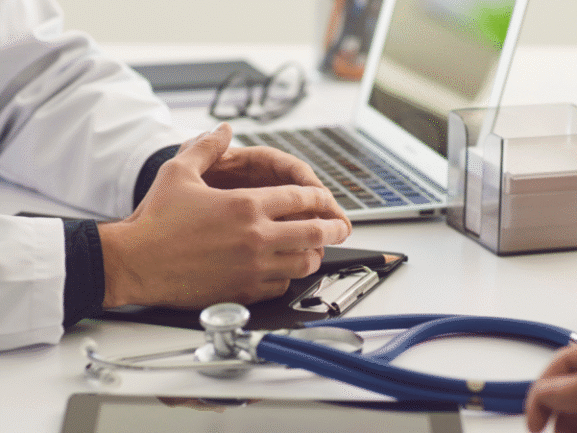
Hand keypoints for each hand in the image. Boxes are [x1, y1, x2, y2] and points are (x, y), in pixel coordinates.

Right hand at [99, 123, 351, 308]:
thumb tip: (224, 130)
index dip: (320, 199)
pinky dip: (288, 276)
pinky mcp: (245, 291)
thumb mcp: (178, 171)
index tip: (325, 201)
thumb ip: (208, 147)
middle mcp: (257, 237)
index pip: (302, 199)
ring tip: (315, 249)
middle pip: (315, 232)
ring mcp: (253, 267)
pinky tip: (284, 269)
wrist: (133, 262)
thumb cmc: (154, 220)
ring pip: (304, 263)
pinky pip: (282, 285)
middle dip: (334, 228)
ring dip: (314, 254)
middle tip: (341, 228)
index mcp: (246, 206)